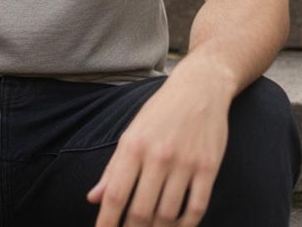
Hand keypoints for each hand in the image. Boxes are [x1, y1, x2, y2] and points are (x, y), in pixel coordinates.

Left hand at [86, 62, 232, 226]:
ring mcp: (185, 162)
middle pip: (141, 210)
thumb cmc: (160, 112)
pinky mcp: (208, 168)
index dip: (107, 221)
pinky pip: (196, 208)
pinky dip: (185, 226)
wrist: (200, 88)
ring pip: (168, 214)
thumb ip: (113, 168)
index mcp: (133, 145)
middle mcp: (158, 155)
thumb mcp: (132, 132)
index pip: (115, 193)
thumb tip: (93, 198)